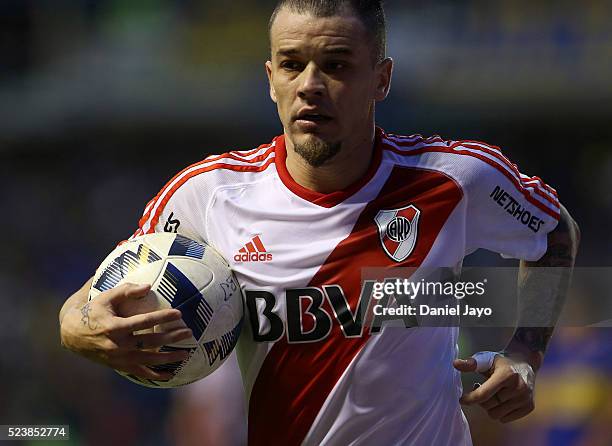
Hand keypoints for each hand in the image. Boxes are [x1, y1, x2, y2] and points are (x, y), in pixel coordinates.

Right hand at [60, 282, 191, 380]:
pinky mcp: (118, 365)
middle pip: (151, 341)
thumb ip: (127, 291)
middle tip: (189, 332)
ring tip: (186, 353)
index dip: (162, 317)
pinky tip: (170, 374)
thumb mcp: (106, 297)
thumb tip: (148, 286)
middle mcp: (118, 344)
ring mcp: (119, 357)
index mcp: (115, 326)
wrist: (72, 334)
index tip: (179, 313)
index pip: (144, 321)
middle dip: (172, 337)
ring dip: (168, 357)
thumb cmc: (93, 310)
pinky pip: (139, 372)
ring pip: (148, 359)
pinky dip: (155, 374)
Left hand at [453, 354, 535, 422]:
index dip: (471, 399)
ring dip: (490, 406)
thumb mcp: (486, 359)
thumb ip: (471, 363)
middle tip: (481, 387)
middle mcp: (519, 388)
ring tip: (492, 394)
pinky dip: (499, 411)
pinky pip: (505, 419)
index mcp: (507, 375)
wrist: (525, 363)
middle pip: (489, 406)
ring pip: (496, 415)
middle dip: (481, 400)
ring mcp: (526, 398)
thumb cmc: (500, 362)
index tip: (461, 400)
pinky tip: (501, 399)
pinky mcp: (530, 407)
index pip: (485, 394)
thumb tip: (455, 364)